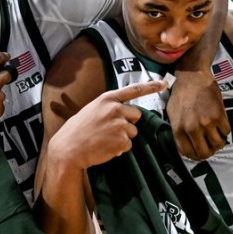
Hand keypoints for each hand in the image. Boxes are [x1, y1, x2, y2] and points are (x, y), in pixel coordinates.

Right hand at [51, 80, 166, 170]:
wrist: (68, 149)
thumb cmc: (77, 131)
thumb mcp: (91, 110)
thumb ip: (109, 108)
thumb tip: (125, 113)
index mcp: (107, 99)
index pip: (133, 90)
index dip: (151, 87)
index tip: (164, 84)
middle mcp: (115, 109)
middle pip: (136, 115)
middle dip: (128, 123)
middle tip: (110, 130)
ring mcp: (120, 124)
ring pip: (133, 132)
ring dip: (123, 137)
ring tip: (105, 139)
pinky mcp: (122, 140)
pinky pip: (128, 144)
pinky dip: (119, 148)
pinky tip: (105, 147)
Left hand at [168, 70, 229, 160]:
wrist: (192, 77)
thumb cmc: (180, 95)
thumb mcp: (172, 115)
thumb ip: (178, 132)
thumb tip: (185, 147)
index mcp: (178, 129)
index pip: (188, 154)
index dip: (195, 156)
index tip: (199, 153)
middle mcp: (192, 129)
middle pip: (204, 153)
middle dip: (209, 153)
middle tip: (210, 147)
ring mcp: (207, 122)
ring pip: (218, 144)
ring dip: (218, 143)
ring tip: (216, 137)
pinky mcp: (219, 115)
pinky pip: (226, 132)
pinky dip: (225, 131)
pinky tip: (220, 125)